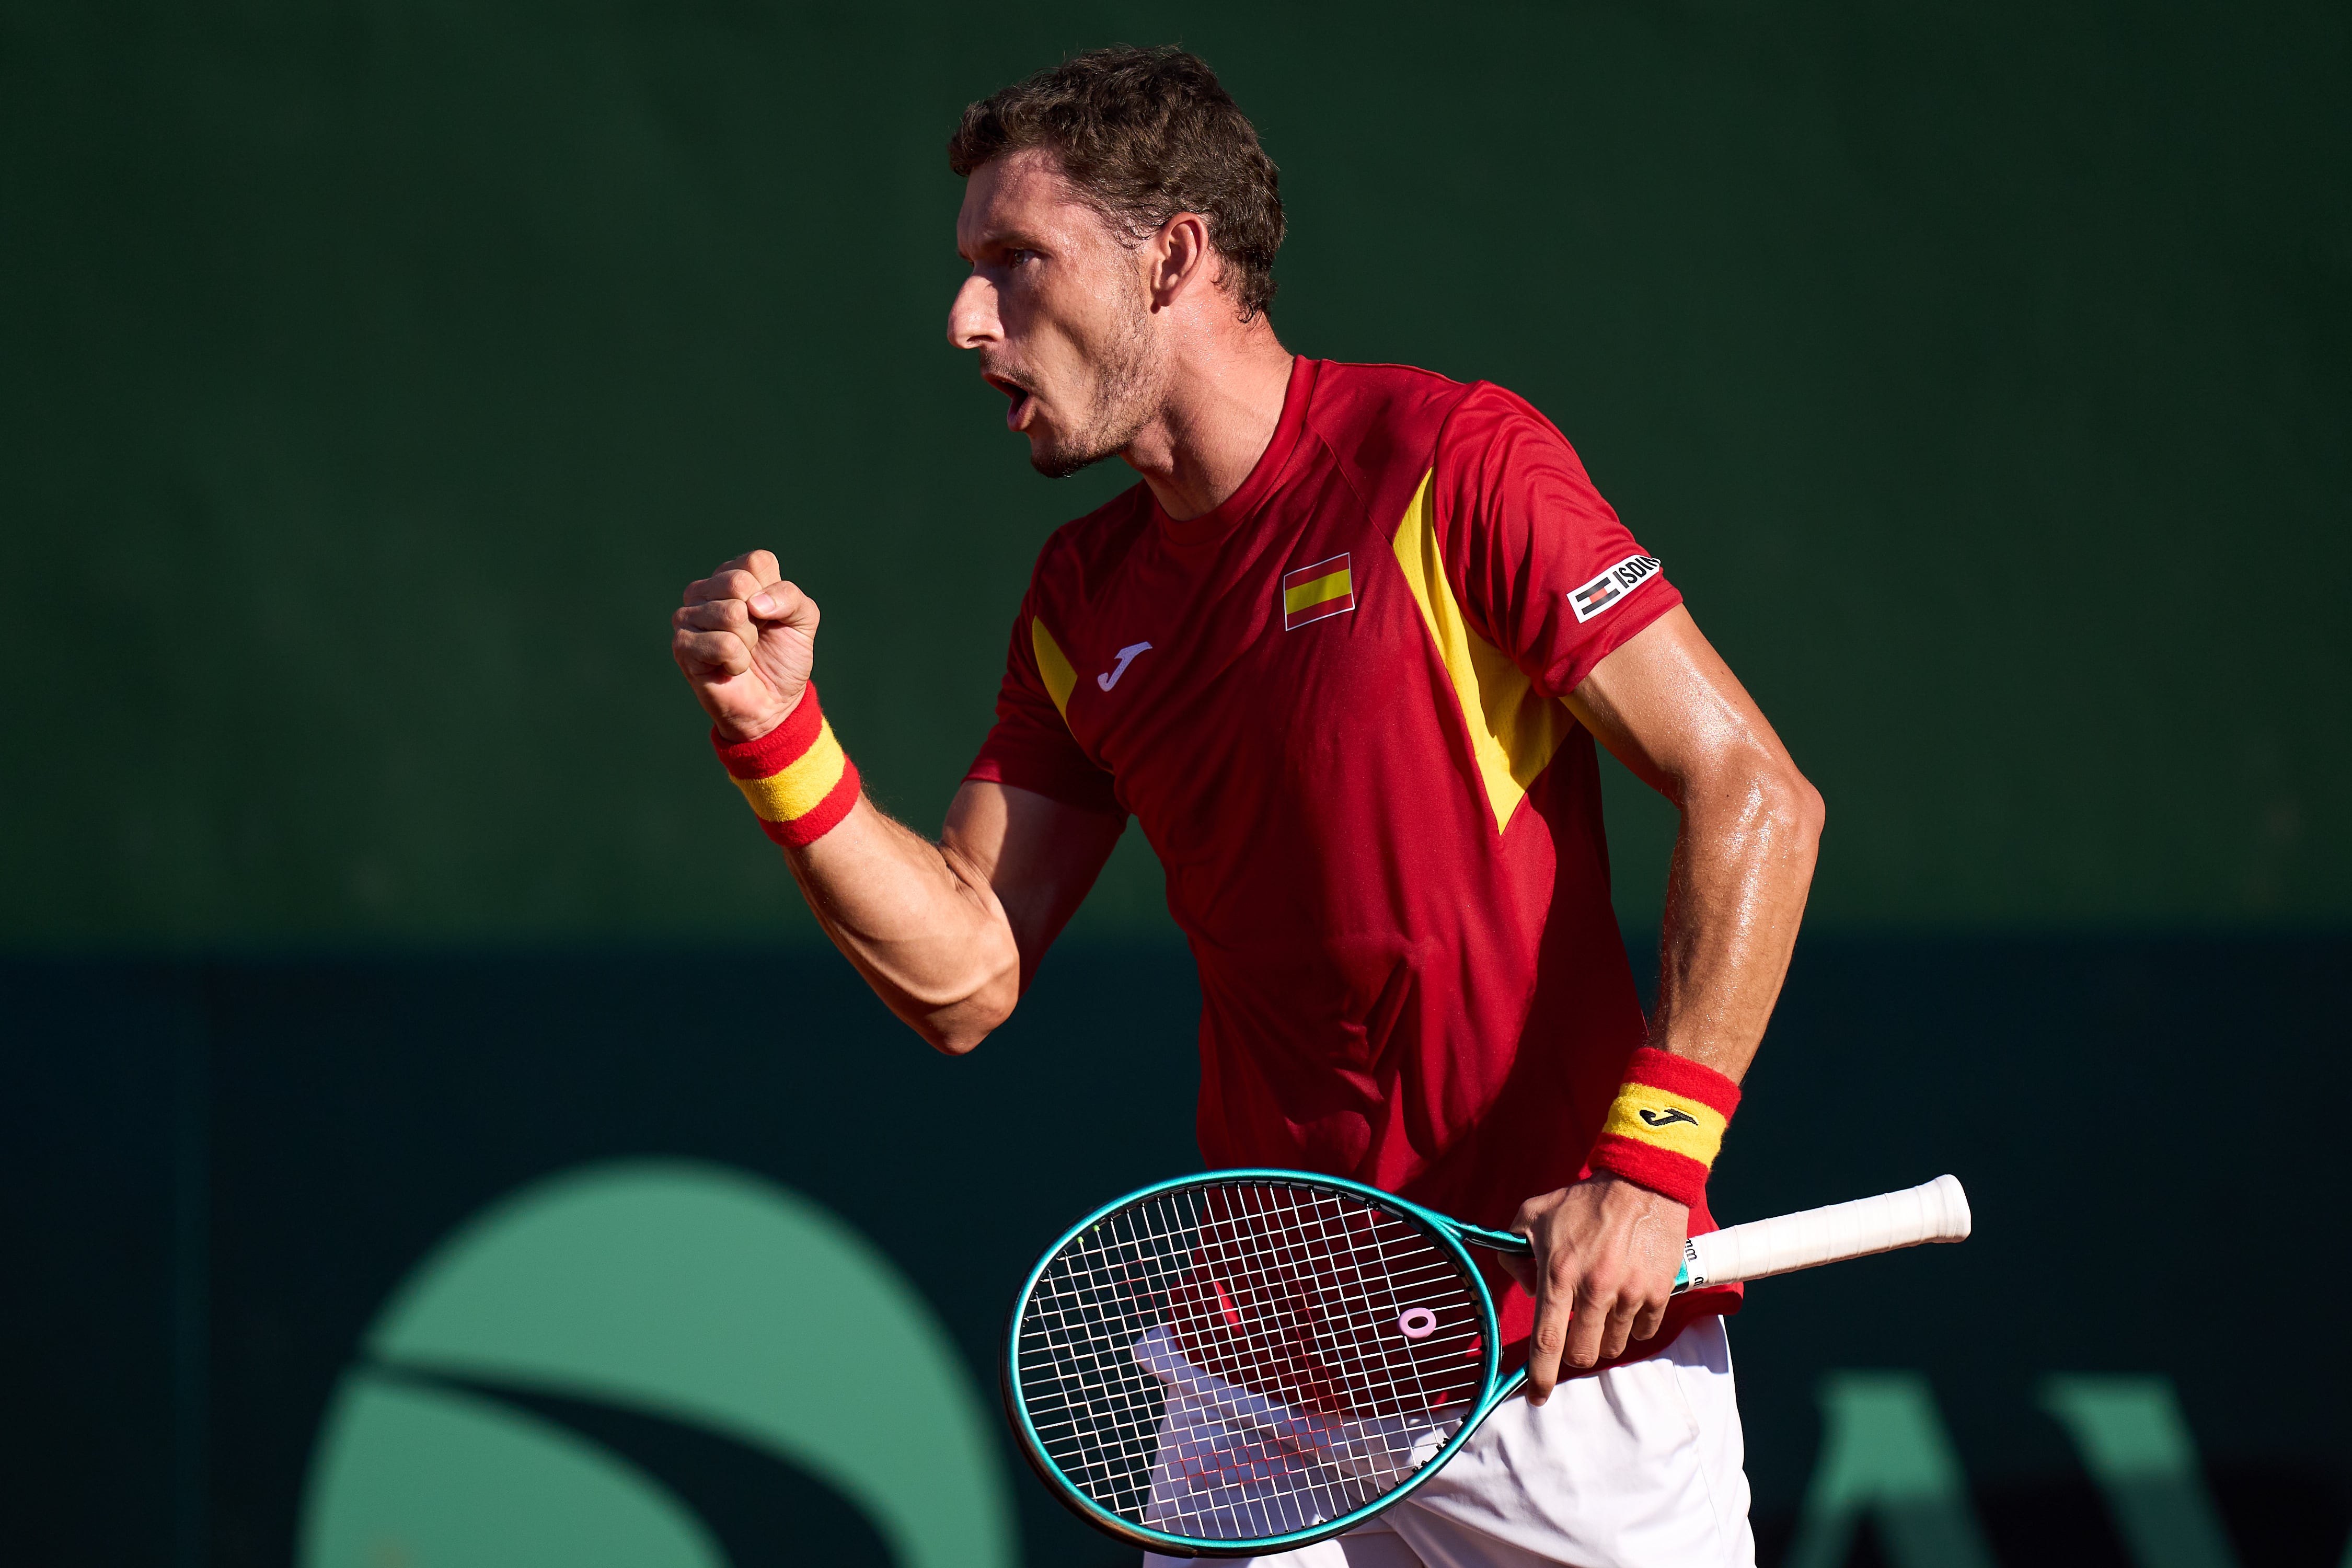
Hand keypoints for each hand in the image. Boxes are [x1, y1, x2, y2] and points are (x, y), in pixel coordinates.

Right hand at [671, 550, 816, 741]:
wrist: (773, 702)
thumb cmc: (784, 656)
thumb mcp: (803, 620)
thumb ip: (790, 597)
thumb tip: (754, 604)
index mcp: (735, 575)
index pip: (756, 562)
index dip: (774, 594)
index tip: (771, 617)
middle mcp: (707, 590)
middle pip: (739, 583)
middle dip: (760, 618)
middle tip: (756, 637)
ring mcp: (689, 616)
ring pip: (731, 613)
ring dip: (749, 641)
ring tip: (743, 652)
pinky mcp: (682, 644)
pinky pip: (723, 643)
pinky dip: (738, 661)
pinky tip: (730, 667)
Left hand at [1506, 1175, 1687, 1402]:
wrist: (1643, 1181)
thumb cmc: (1584, 1199)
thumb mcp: (1532, 1214)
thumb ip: (1513, 1251)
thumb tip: (1525, 1288)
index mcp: (1559, 1273)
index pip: (1547, 1339)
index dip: (1540, 1375)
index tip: (1537, 1397)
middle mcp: (1594, 1289)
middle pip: (1582, 1353)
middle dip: (1576, 1350)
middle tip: (1578, 1327)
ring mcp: (1630, 1293)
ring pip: (1614, 1345)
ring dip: (1605, 1335)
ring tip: (1605, 1303)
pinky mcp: (1659, 1292)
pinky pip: (1644, 1332)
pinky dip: (1635, 1325)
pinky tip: (1629, 1298)